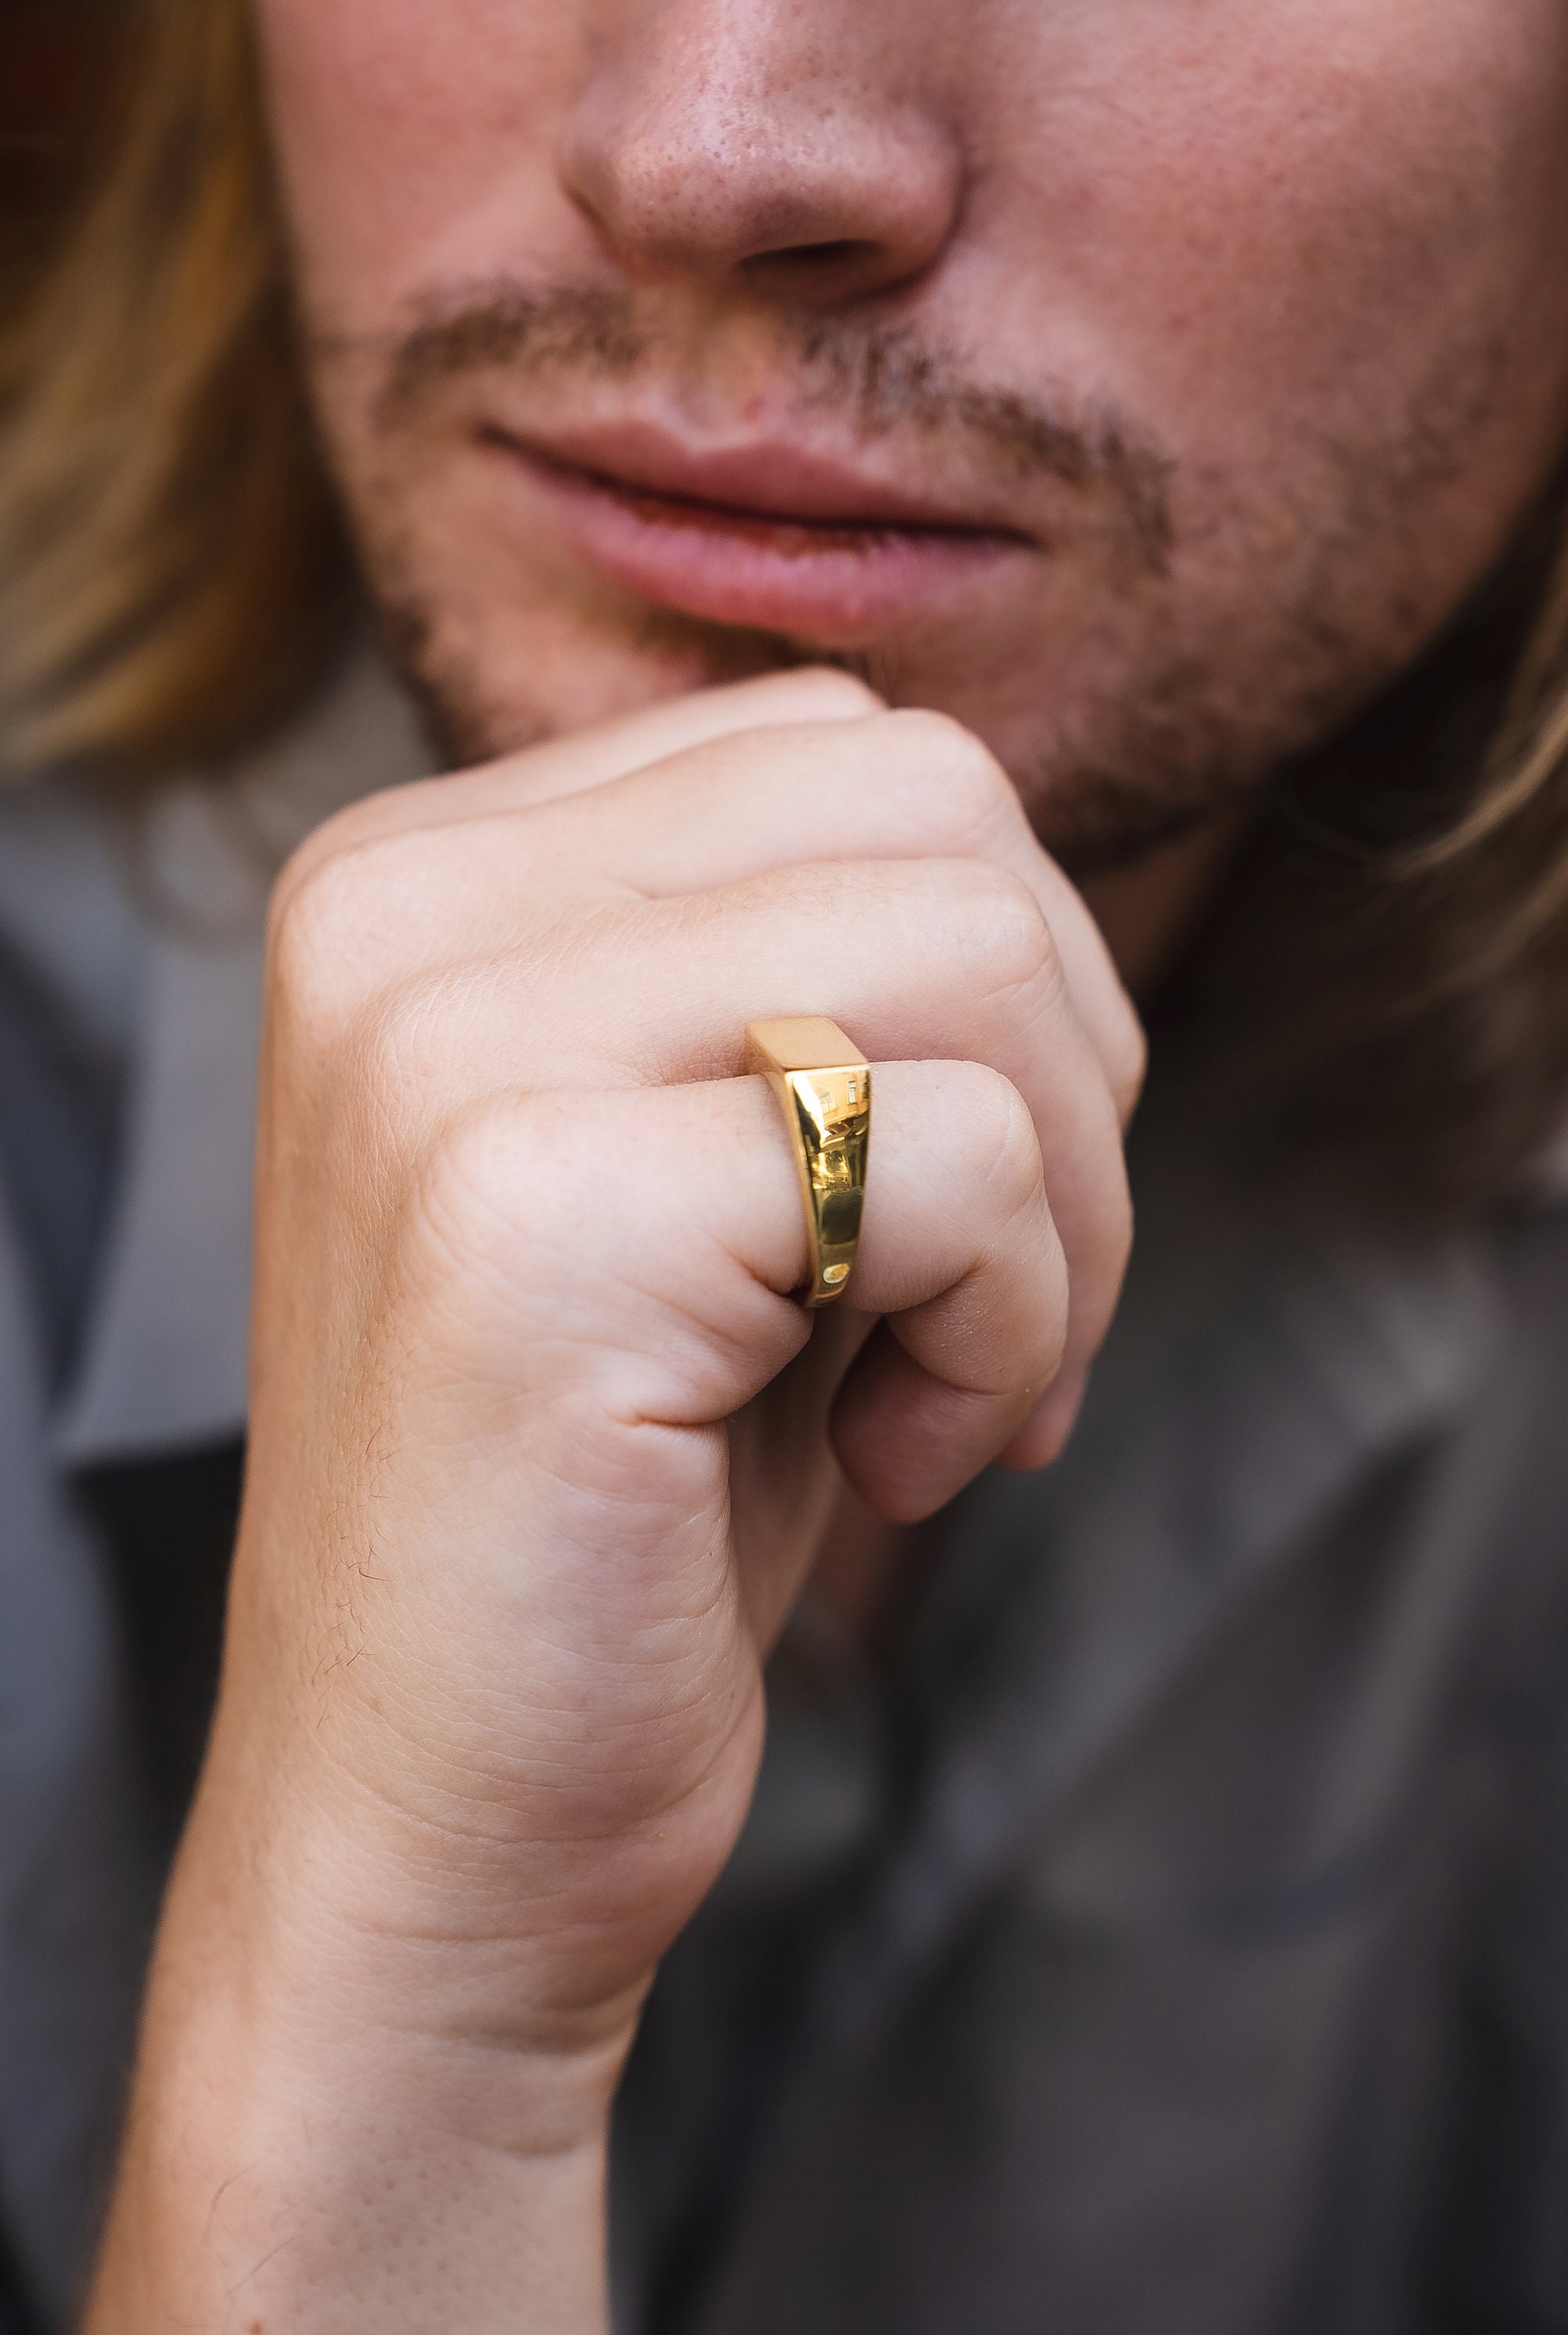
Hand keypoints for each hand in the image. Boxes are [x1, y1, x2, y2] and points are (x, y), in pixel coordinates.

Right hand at [86, 670, 1140, 2331]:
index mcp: (425, 876)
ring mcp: (443, 1052)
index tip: (954, 1202)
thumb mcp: (722, 1166)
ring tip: (963, 1382)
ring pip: (974, 946)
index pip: (850, 748)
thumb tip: (1034, 870)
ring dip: (1063, 1201)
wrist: (441, 1820)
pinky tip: (906, 1461)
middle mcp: (400, 917)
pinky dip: (1013, 1320)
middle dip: (1068, 1066)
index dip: (991, 976)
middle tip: (1006, 1300)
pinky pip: (955, 1151)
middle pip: (934, 808)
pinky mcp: (529, 1219)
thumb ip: (821, 966)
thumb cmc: (624, 1500)